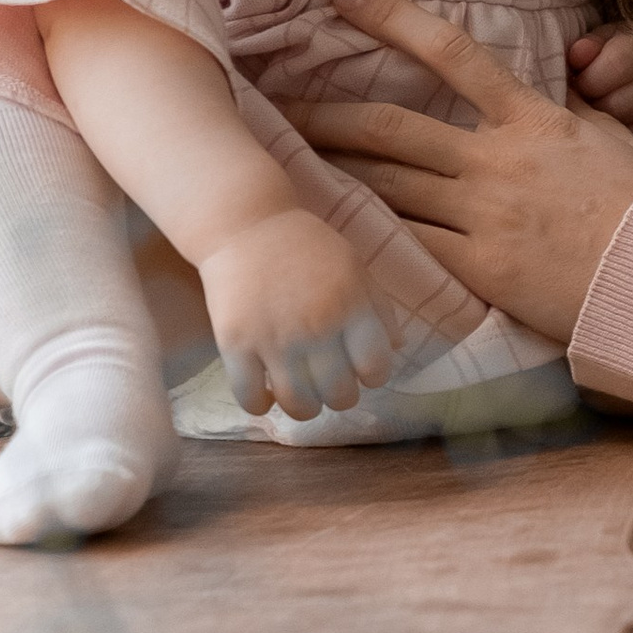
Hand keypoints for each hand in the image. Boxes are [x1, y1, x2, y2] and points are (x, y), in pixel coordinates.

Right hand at [198, 208, 396, 419]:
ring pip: (298, 405)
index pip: (376, 368)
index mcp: (351, 305)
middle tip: (329, 386)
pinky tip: (265, 394)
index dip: (371, 376)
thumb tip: (398, 349)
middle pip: (339, 394)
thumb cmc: (305, 245)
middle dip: (339, 397)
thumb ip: (379, 309)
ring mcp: (274, 338)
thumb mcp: (355, 267)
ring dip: (304, 408)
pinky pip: (251, 398)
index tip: (359, 371)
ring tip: (301, 396)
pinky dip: (260, 405)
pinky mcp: (235, 343)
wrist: (245, 223)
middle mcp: (316, 326)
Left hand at [324, 0, 632, 342]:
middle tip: (277, 105)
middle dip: (325, 116)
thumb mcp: (617, 141)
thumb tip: (561, 90)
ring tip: (290, 167)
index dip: (390, 17)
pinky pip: (411, 246)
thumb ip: (574, 115)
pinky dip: (371, 234)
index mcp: (534, 118)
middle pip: (390, 129)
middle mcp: (499, 162)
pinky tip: (336, 227)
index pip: (451, 53)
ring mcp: (486, 218)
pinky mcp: (481, 271)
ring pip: (388, 187)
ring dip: (334, 174)